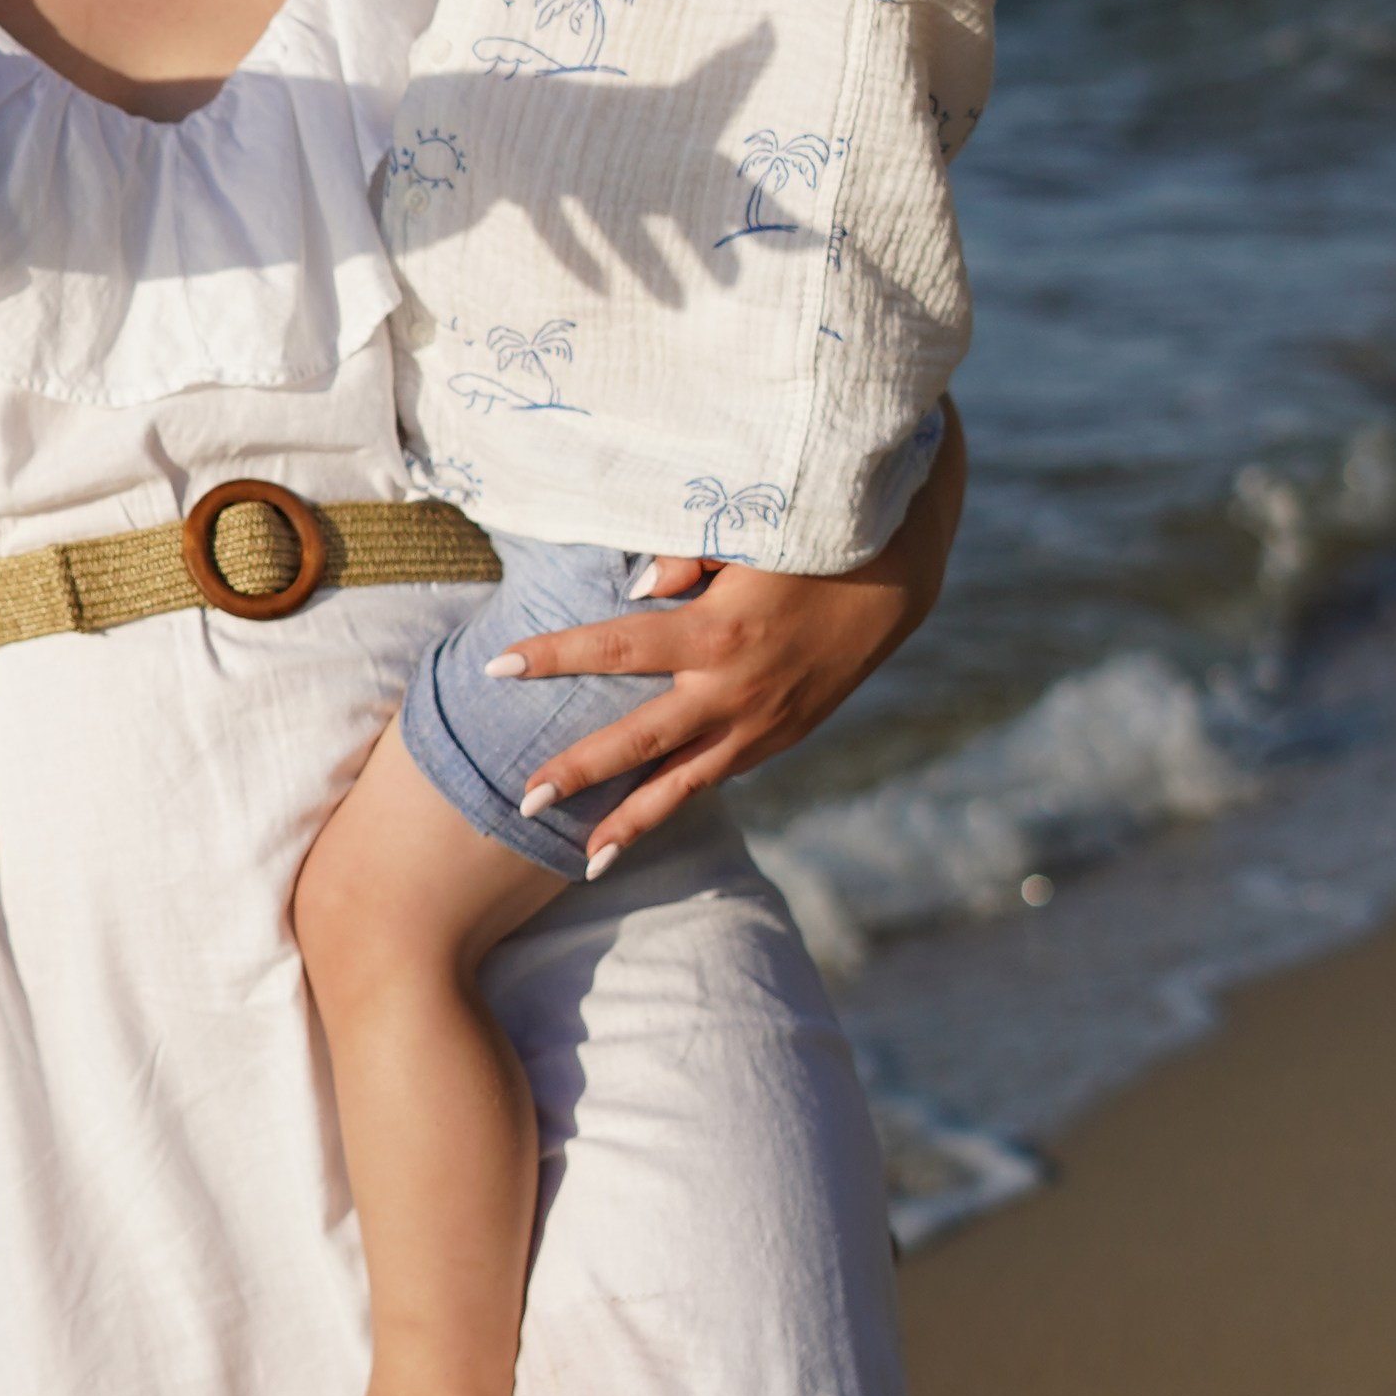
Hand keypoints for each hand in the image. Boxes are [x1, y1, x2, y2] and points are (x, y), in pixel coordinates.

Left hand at [500, 408, 965, 865]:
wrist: (896, 581)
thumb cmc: (809, 543)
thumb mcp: (746, 536)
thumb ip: (684, 562)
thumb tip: (630, 592)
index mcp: (717, 630)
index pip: (615, 645)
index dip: (553, 656)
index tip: (498, 666)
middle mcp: (734, 688)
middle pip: (640, 740)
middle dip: (579, 772)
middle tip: (525, 801)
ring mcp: (761, 723)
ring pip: (684, 784)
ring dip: (632, 822)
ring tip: (584, 858)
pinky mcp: (782, 738)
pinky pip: (721, 774)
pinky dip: (682, 797)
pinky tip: (646, 820)